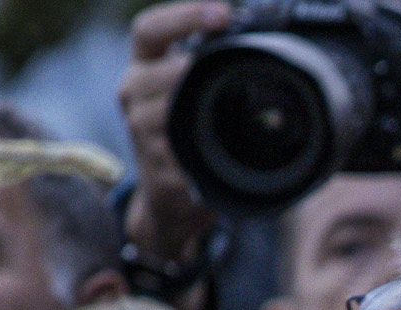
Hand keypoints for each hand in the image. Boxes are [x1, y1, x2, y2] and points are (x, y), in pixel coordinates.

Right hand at [119, 0, 229, 267]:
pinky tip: (222, 151)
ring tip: (227, 106)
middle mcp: (134, 93)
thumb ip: (212, 68)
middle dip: (192, 67)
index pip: (150, 30)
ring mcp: (140, 132)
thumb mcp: (194, 95)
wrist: (170, 200)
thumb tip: (267, 40)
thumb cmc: (189, 137)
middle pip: (160, 71)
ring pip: (166, 113)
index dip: (183, 17)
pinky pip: (181, 155)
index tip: (221, 12)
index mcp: (144, 66)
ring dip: (198, 108)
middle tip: (231, 64)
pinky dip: (204, 153)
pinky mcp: (156, 169)